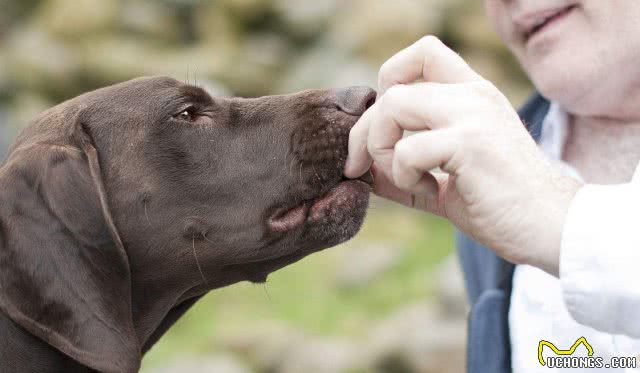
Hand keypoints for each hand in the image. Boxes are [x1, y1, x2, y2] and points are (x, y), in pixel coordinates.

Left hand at [345, 36, 581, 275]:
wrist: (553, 228)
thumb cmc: (501, 205)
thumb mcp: (444, 181)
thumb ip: (405, 168)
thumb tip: (361, 169)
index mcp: (472, 94)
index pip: (423, 52)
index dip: (390, 80)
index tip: (384, 124)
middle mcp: (473, 94)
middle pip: (392, 86)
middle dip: (365, 130)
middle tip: (362, 166)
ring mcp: (473, 114)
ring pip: (392, 106)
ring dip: (381, 148)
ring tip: (406, 178)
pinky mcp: (471, 142)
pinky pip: (408, 149)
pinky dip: (404, 175)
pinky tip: (432, 190)